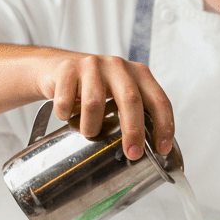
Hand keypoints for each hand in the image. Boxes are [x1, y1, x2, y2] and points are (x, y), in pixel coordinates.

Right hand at [38, 50, 173, 158]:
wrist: (55, 68)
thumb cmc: (93, 87)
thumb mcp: (119, 93)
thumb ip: (135, 111)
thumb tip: (147, 149)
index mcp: (137, 73)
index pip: (158, 99)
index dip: (164, 125)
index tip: (162, 149)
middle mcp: (117, 66)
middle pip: (131, 100)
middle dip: (133, 131)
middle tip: (132, 154)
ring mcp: (92, 65)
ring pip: (94, 104)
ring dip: (91, 127)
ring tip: (88, 131)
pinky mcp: (67, 69)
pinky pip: (66, 102)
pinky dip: (65, 115)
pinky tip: (66, 116)